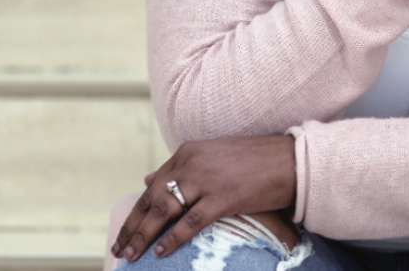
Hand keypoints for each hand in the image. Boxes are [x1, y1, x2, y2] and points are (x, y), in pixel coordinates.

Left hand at [111, 135, 295, 259]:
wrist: (290, 159)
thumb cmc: (254, 159)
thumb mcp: (212, 155)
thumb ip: (181, 167)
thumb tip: (149, 179)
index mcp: (187, 152)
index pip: (153, 185)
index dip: (136, 211)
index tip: (124, 231)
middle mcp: (192, 163)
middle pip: (152, 199)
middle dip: (132, 227)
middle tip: (118, 249)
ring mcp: (206, 180)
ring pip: (164, 211)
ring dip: (144, 236)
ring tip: (131, 255)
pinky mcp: (223, 197)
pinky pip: (190, 222)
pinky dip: (172, 239)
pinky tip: (160, 253)